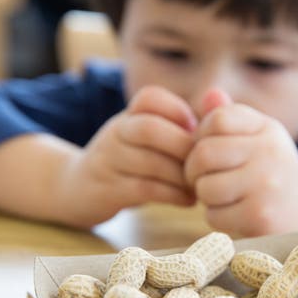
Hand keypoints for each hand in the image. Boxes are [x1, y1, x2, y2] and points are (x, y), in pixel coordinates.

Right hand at [58, 86, 196, 226]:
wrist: (77, 189)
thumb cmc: (128, 162)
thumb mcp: (144, 137)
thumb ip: (179, 125)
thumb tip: (220, 108)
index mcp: (128, 116)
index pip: (149, 97)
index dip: (178, 111)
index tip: (196, 131)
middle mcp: (115, 133)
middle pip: (149, 128)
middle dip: (183, 146)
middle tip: (205, 164)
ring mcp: (108, 161)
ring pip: (149, 162)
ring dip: (182, 176)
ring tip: (200, 185)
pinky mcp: (107, 190)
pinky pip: (144, 189)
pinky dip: (172, 195)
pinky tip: (188, 200)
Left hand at [184, 90, 297, 235]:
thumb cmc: (271, 172)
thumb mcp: (258, 138)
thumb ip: (230, 117)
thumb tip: (209, 94)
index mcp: (267, 128)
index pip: (217, 119)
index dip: (201, 137)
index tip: (210, 151)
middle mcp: (269, 152)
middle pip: (204, 153)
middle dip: (194, 170)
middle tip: (203, 178)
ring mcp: (266, 184)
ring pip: (205, 187)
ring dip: (205, 196)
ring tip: (222, 196)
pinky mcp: (260, 216)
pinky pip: (214, 215)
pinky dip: (217, 217)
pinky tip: (234, 214)